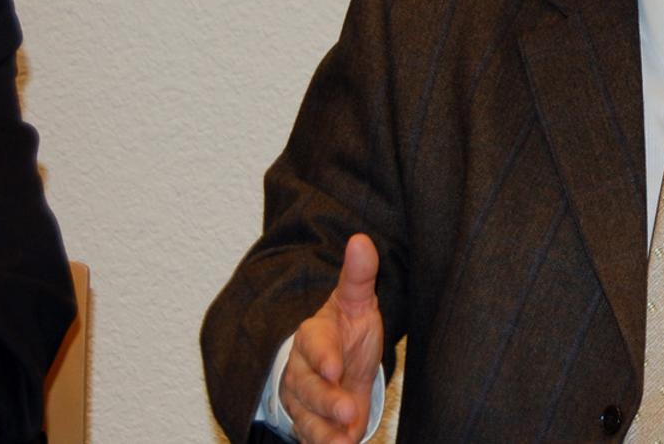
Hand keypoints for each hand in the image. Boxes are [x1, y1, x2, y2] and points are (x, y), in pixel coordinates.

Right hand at [279, 234, 384, 443]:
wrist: (340, 364)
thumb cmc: (348, 330)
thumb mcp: (357, 302)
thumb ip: (359, 276)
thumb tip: (361, 240)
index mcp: (313, 336)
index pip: (313, 344)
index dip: (322, 356)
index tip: (335, 366)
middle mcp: (302, 370)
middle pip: (306, 386)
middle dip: (325, 399)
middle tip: (347, 409)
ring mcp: (305, 401)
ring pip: (307, 417)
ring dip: (324, 431)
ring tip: (343, 440)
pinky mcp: (313, 424)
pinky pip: (314, 437)